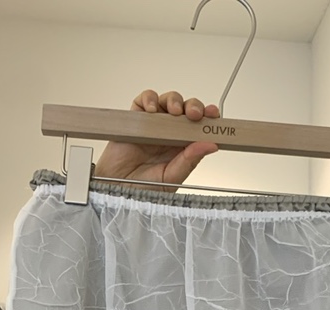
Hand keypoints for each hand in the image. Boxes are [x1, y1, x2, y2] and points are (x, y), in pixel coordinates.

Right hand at [94, 90, 219, 191]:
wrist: (115, 189)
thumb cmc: (141, 188)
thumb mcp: (171, 178)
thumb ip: (190, 161)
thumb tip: (211, 145)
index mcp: (182, 147)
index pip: (199, 127)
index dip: (207, 118)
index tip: (214, 115)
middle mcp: (169, 134)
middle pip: (186, 109)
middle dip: (194, 106)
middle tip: (195, 114)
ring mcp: (153, 125)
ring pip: (168, 101)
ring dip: (174, 101)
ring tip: (175, 111)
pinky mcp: (136, 119)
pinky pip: (144, 101)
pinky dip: (150, 99)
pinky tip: (152, 110)